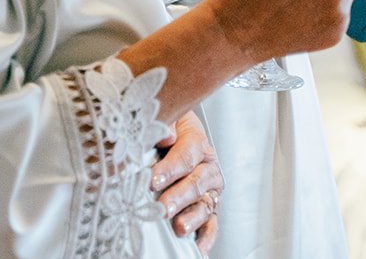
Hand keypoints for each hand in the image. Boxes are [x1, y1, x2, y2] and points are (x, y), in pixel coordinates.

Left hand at [152, 112, 221, 252]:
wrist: (175, 136)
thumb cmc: (169, 131)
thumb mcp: (167, 120)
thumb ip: (165, 125)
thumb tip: (166, 136)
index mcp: (198, 143)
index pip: (187, 155)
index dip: (170, 168)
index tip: (153, 179)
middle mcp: (208, 168)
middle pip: (196, 182)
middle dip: (179, 196)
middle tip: (163, 206)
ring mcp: (210, 190)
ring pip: (205, 205)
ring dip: (192, 218)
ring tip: (178, 227)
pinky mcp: (208, 209)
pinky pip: (211, 226)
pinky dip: (205, 239)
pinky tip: (196, 249)